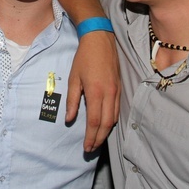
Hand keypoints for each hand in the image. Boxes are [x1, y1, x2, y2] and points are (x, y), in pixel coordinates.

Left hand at [66, 30, 119, 151]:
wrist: (100, 39)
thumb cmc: (84, 58)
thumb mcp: (74, 78)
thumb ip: (72, 100)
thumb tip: (69, 119)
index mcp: (96, 92)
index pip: (94, 121)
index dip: (90, 136)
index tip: (86, 147)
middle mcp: (109, 94)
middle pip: (106, 123)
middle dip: (98, 138)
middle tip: (91, 149)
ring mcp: (116, 91)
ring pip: (114, 118)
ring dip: (105, 132)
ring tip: (97, 141)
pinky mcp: (119, 88)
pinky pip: (117, 109)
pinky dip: (112, 121)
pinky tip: (105, 125)